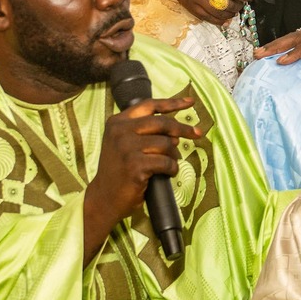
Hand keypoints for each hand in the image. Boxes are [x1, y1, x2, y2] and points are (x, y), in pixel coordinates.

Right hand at [82, 94, 200, 261]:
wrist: (104, 197)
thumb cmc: (119, 170)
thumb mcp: (124, 143)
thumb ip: (145, 131)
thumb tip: (176, 131)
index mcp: (118, 122)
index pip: (149, 105)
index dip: (172, 103)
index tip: (190, 102)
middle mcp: (120, 131)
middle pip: (162, 122)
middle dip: (183, 128)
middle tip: (196, 134)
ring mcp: (127, 148)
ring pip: (166, 144)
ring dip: (173, 156)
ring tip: (168, 164)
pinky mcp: (135, 165)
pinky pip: (166, 162)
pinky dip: (172, 169)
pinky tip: (168, 173)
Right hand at [156, 0, 251, 25]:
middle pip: (227, 4)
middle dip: (238, 7)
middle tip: (241, 4)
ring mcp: (197, 0)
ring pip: (218, 14)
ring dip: (229, 15)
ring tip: (233, 12)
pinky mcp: (190, 7)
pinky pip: (206, 18)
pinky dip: (217, 21)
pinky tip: (224, 21)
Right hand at [254, 11, 300, 89]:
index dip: (297, 52)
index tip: (282, 61)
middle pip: (298, 37)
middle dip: (278, 46)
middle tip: (259, 54)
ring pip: (295, 35)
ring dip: (276, 44)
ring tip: (258, 53)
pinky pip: (298, 36)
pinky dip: (284, 42)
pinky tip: (272, 49)